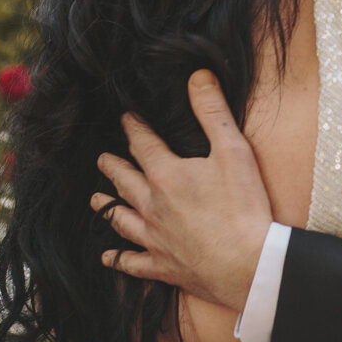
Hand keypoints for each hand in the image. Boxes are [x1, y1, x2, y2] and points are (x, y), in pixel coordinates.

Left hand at [92, 69, 270, 311]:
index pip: (143, 144)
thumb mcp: (233, 151)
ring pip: (121, 219)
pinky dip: (118, 260)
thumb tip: (197, 76)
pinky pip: (132, 262)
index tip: (126, 120)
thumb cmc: (243, 207)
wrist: (247, 265)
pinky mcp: (163, 266)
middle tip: (102, 159)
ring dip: (106, 208)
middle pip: (125, 181)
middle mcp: (152, 205)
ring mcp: (154, 238)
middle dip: (112, 167)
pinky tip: (108, 258)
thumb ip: (213, 112)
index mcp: (167, 175)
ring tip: (94, 200)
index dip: (134, 129)